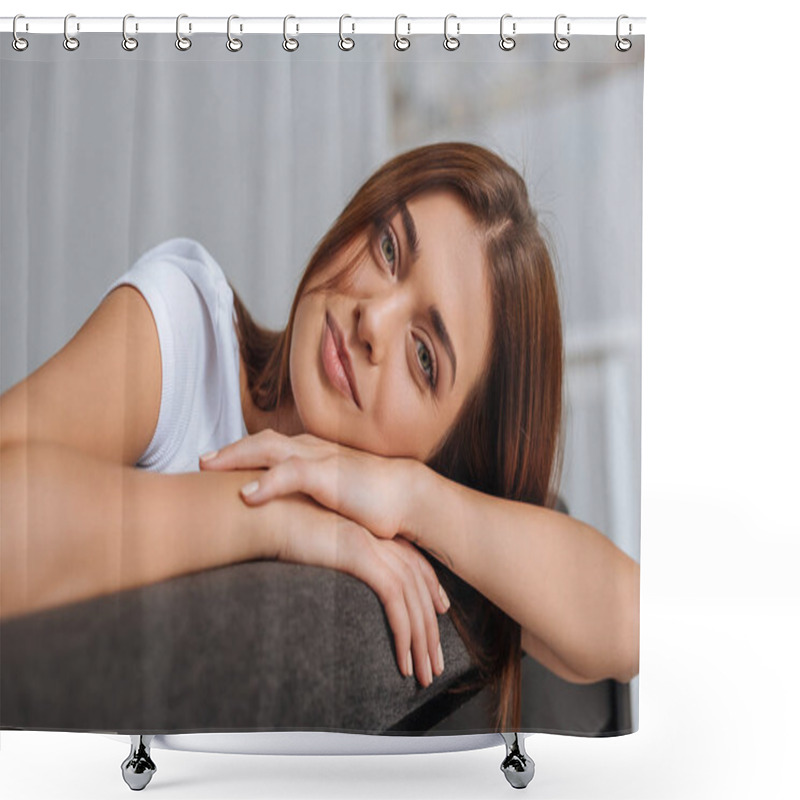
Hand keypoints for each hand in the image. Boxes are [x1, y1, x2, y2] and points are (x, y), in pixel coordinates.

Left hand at [200, 429, 417, 540]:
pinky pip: (291, 474)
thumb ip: (313, 499)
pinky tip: (245, 495)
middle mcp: (313, 450)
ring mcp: (321, 460)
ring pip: (269, 450)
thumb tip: (293, 516)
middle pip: (262, 442)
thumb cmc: (376, 501)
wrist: (409, 497)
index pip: (270, 447)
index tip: (215, 464)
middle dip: (230, 451)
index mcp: (313, 454)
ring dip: (236, 457)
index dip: (240, 453)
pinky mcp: (330, 476)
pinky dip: (266, 483)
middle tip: (201, 462)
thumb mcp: (336, 497)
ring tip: (208, 467)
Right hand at [258, 492, 449, 686]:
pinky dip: (403, 634)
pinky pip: (395, 603)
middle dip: (430, 628)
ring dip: (421, 642)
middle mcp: (377, 537)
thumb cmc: (279, 530)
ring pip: (413, 602)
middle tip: (435, 662)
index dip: (429, 589)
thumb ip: (331, 561)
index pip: (413, 563)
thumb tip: (336, 585)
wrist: (265, 514)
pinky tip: (403, 662)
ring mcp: (372, 546)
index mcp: (369, 532)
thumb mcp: (314, 547)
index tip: (439, 612)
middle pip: (420, 587)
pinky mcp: (361, 557)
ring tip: (424, 674)